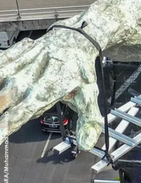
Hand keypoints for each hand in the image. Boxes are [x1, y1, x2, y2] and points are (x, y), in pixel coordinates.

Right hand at [0, 25, 102, 150]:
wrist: (77, 38)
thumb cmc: (79, 70)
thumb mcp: (89, 95)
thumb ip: (88, 121)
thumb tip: (87, 144)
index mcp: (48, 90)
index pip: (21, 113)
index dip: (4, 127)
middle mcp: (31, 77)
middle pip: (4, 98)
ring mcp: (21, 63)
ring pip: (0, 77)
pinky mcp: (14, 54)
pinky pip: (0, 61)